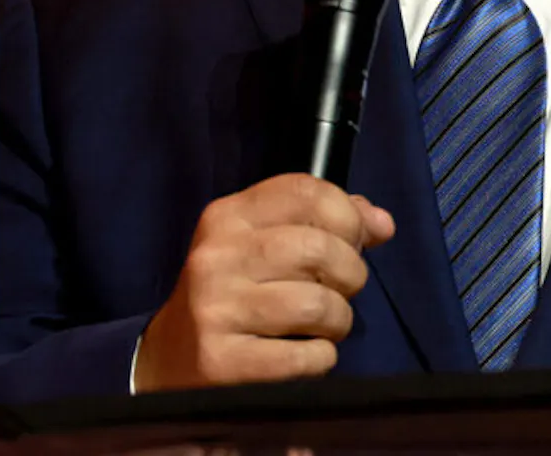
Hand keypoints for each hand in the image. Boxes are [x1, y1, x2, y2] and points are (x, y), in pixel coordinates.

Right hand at [134, 173, 394, 390]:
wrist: (169, 360)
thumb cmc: (232, 295)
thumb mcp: (262, 245)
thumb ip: (321, 224)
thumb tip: (381, 223)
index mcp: (227, 217)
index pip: (304, 190)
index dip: (348, 215)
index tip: (355, 240)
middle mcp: (217, 256)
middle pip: (320, 248)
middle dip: (350, 274)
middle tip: (338, 292)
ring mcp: (216, 308)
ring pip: (319, 305)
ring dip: (337, 322)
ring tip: (320, 327)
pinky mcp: (224, 361)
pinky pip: (309, 357)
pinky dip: (320, 360)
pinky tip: (300, 355)